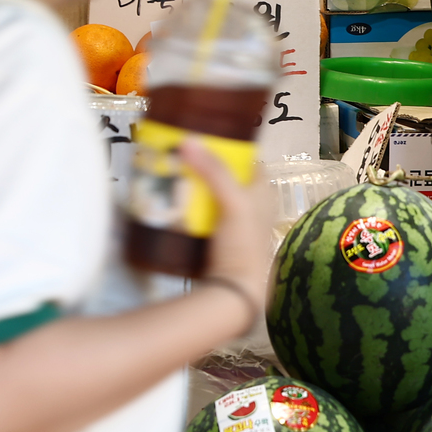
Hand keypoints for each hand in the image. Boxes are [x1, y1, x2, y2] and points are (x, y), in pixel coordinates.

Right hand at [178, 138, 272, 330]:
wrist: (234, 293)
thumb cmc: (243, 245)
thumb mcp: (233, 202)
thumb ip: (213, 171)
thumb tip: (188, 139)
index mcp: (263, 192)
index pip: (246, 160)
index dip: (228, 148)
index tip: (201, 138)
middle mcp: (252, 205)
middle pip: (225, 177)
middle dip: (203, 167)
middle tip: (176, 155)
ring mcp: (234, 224)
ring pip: (211, 196)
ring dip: (192, 188)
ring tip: (168, 174)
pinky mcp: (218, 241)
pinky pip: (201, 217)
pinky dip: (188, 209)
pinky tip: (170, 203)